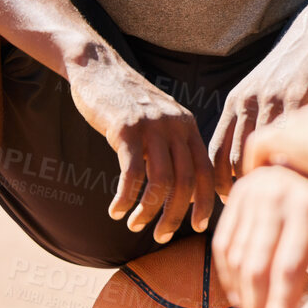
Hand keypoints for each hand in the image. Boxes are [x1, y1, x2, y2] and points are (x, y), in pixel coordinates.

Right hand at [68, 51, 213, 242]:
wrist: (100, 70)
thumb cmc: (129, 103)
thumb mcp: (161, 120)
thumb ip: (173, 146)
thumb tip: (182, 187)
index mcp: (189, 127)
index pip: (207, 170)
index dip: (205, 202)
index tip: (198, 227)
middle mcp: (177, 127)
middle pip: (186, 181)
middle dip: (176, 215)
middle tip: (161, 236)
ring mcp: (152, 127)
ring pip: (161, 182)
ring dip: (148, 211)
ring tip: (135, 225)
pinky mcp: (126, 129)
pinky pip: (131, 174)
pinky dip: (125, 198)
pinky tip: (115, 210)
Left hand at [208, 34, 307, 199]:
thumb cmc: (291, 70)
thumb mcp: (261, 91)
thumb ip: (252, 121)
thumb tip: (249, 159)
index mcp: (236, 104)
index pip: (217, 152)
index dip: (218, 182)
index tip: (228, 201)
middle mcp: (248, 103)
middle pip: (234, 157)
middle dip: (239, 187)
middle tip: (252, 207)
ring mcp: (272, 100)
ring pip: (261, 151)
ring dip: (266, 177)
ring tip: (276, 198)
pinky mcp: (298, 97)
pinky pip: (290, 138)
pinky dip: (292, 159)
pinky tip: (301, 175)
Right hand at [213, 165, 307, 307]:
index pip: (288, 268)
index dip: (279, 307)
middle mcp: (275, 197)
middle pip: (257, 268)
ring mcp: (251, 193)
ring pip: (236, 259)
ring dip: (242, 300)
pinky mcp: (236, 194)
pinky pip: (223, 244)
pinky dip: (229, 276)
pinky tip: (242, 299)